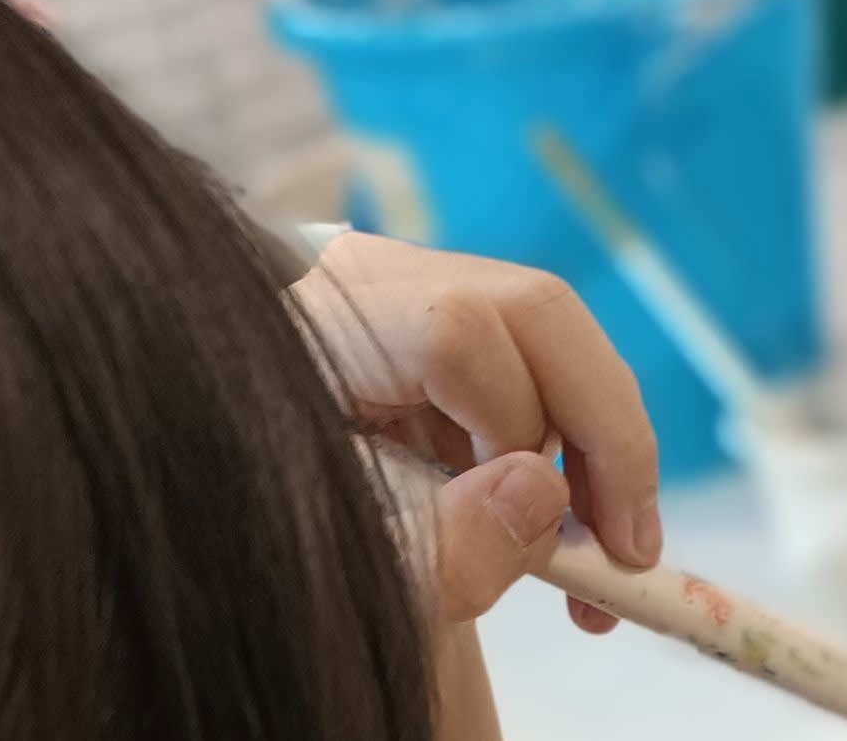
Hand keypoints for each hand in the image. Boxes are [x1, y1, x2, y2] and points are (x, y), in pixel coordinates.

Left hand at [294, 232, 660, 631]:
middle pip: (535, 310)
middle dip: (607, 432)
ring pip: (552, 337)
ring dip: (597, 445)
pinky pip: (536, 364)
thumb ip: (437, 546)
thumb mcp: (340, 562)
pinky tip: (560, 520)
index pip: (456, 332)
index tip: (553, 536)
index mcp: (313, 329)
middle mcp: (364, 284)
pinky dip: (568, 443)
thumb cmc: (255, 536)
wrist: (213, 518)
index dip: (521, 429)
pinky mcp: (438, 323)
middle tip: (633, 545)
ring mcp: (407, 292)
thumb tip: (543, 493)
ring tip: (601, 548)